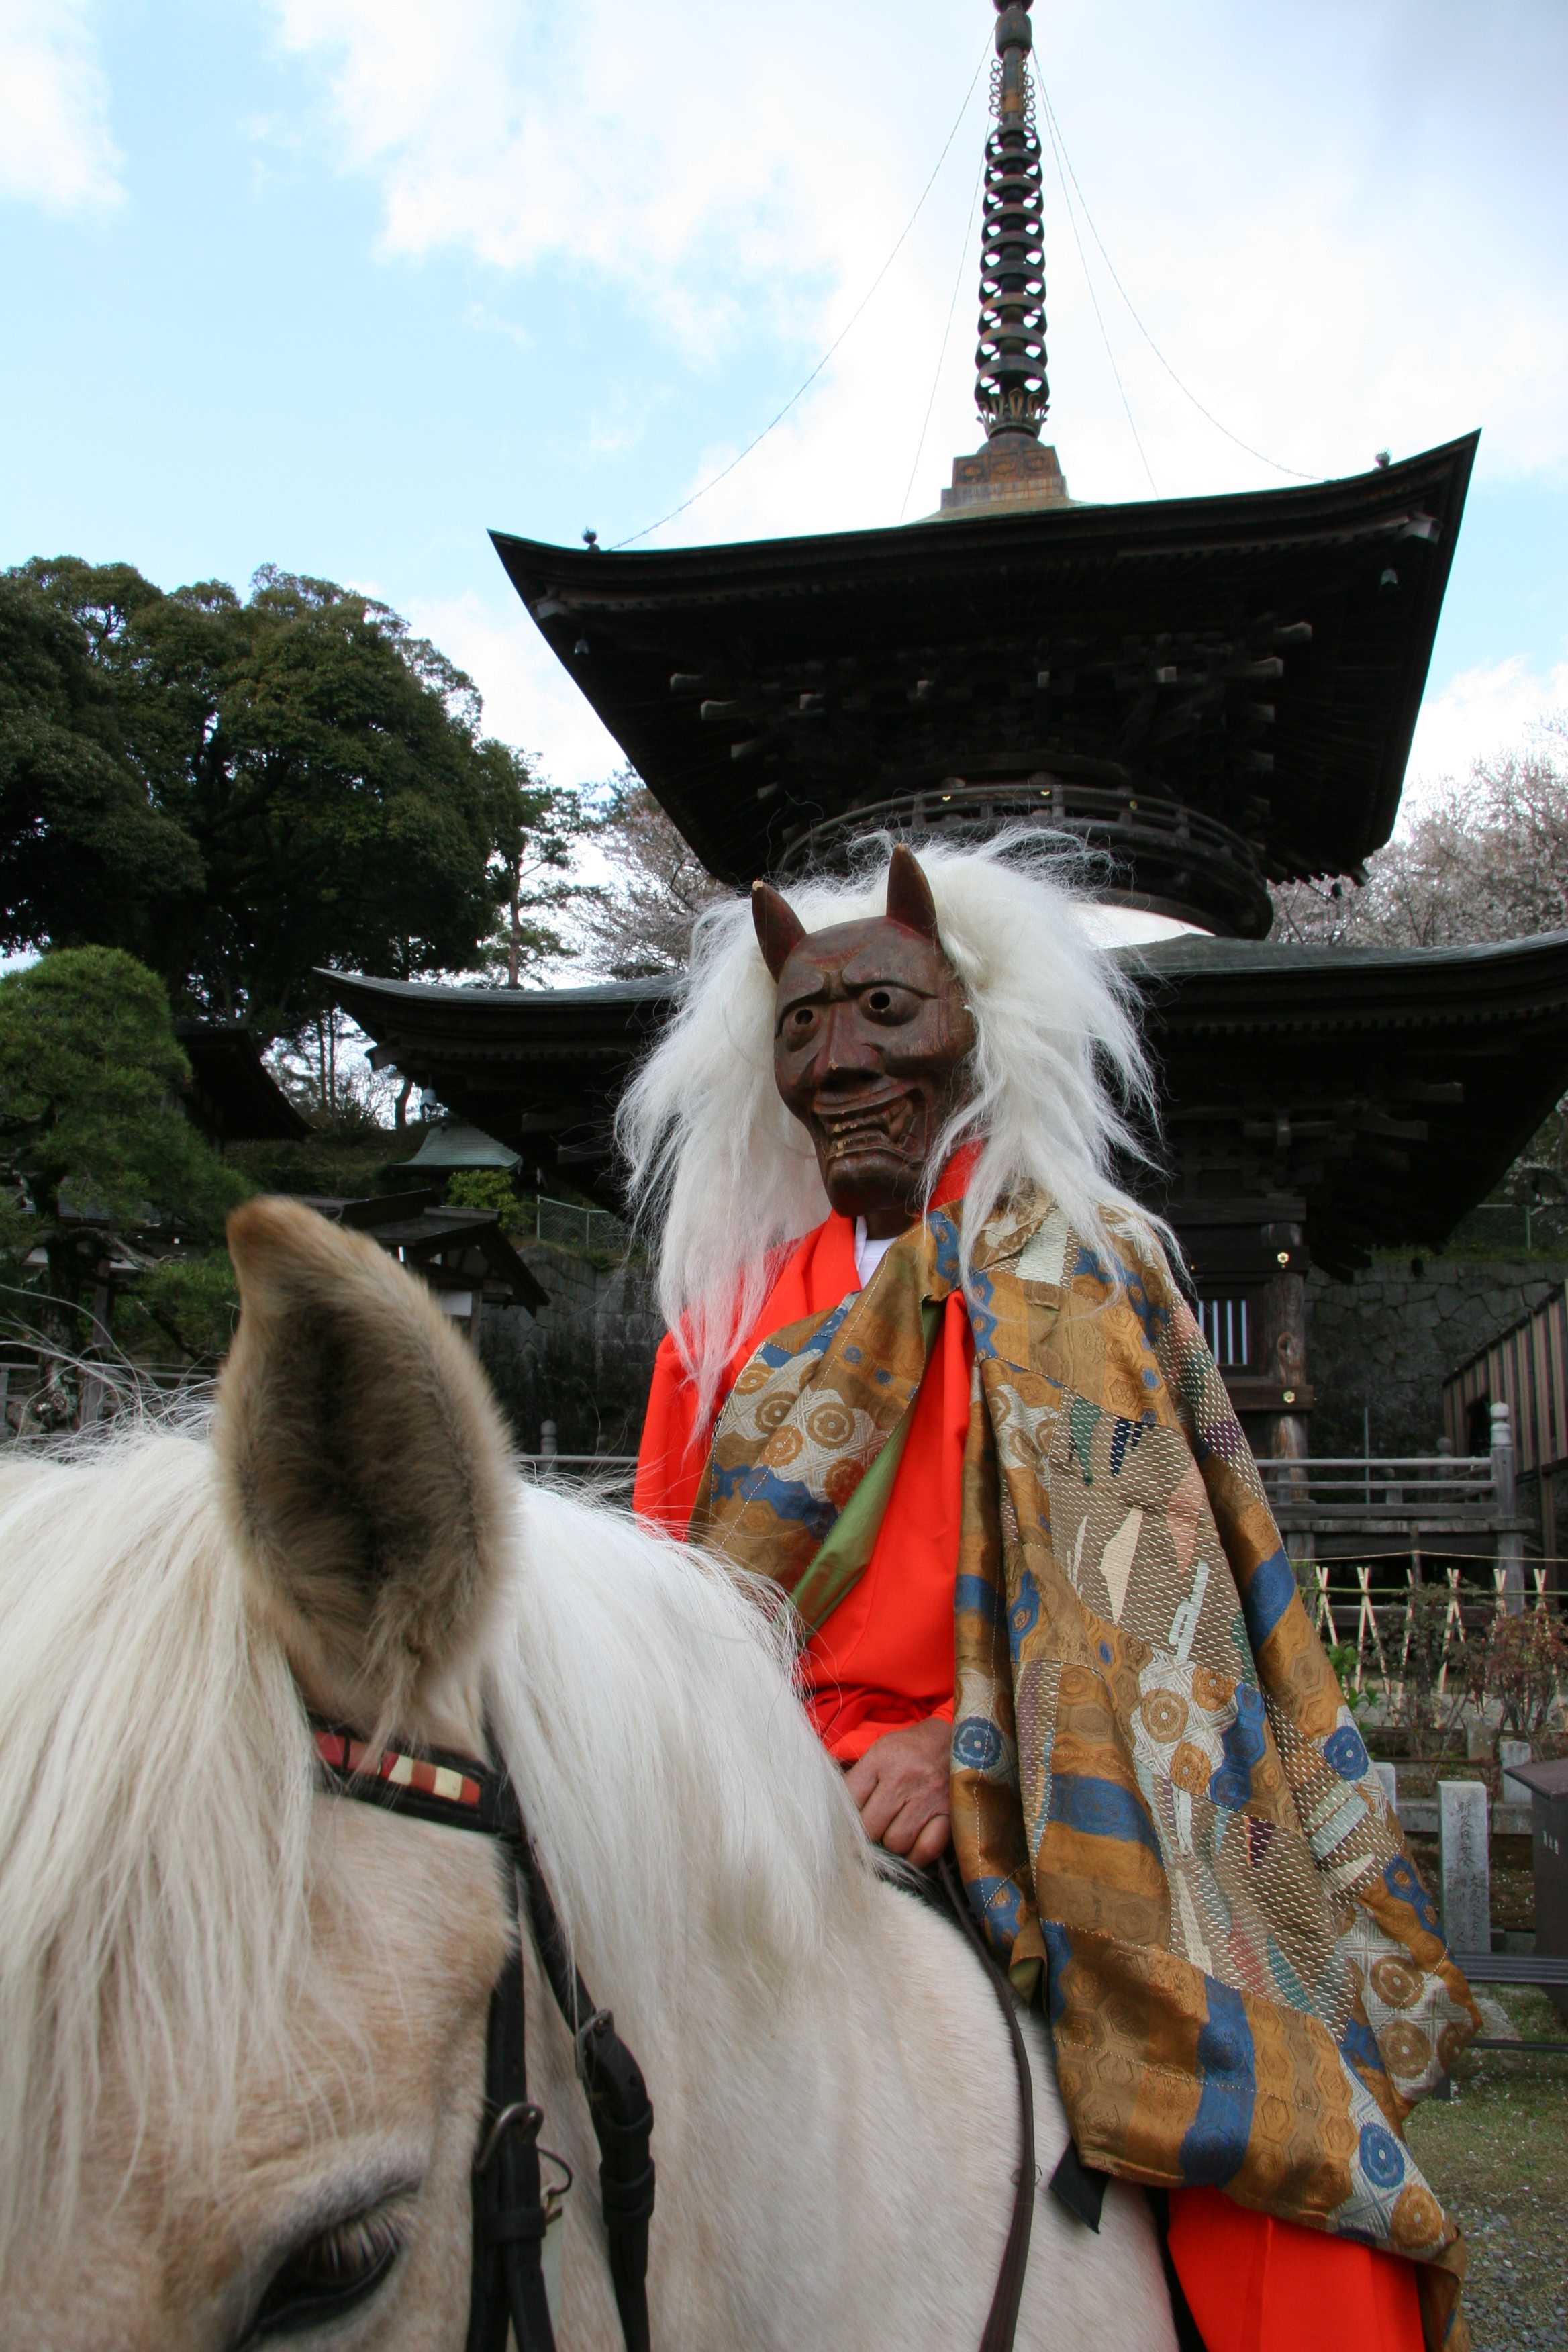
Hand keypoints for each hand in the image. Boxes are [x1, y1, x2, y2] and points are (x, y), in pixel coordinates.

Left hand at [844, 1715, 951, 1867]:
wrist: (963, 1737)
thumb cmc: (914, 1748)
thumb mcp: (882, 1749)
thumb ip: (859, 1778)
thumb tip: (835, 1813)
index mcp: (882, 1758)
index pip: (849, 1800)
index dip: (844, 1817)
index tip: (846, 1825)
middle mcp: (904, 1778)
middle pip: (870, 1827)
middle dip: (869, 1833)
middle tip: (875, 1829)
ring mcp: (928, 1798)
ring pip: (896, 1842)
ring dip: (893, 1844)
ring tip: (895, 1832)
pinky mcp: (950, 1814)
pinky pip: (925, 1850)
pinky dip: (916, 1856)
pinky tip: (912, 1847)